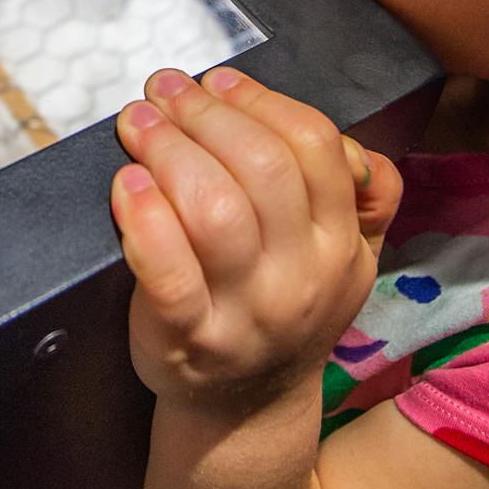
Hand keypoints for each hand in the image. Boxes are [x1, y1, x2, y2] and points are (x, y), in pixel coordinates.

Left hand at [111, 67, 402, 409]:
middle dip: (205, 113)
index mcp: (341, 244)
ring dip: (168, 149)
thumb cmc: (279, 308)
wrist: (244, 407)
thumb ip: (363, 198)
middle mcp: (302, 277)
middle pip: (262, 167)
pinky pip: (166, 271)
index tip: (218, 81)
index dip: (261, 101)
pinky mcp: (187, 339)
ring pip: (215, 209)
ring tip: (137, 123)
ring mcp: (245, 312)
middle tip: (164, 90)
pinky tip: (126, 185)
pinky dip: (143, 219)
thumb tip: (350, 142)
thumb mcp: (345, 259)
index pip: (316, 147)